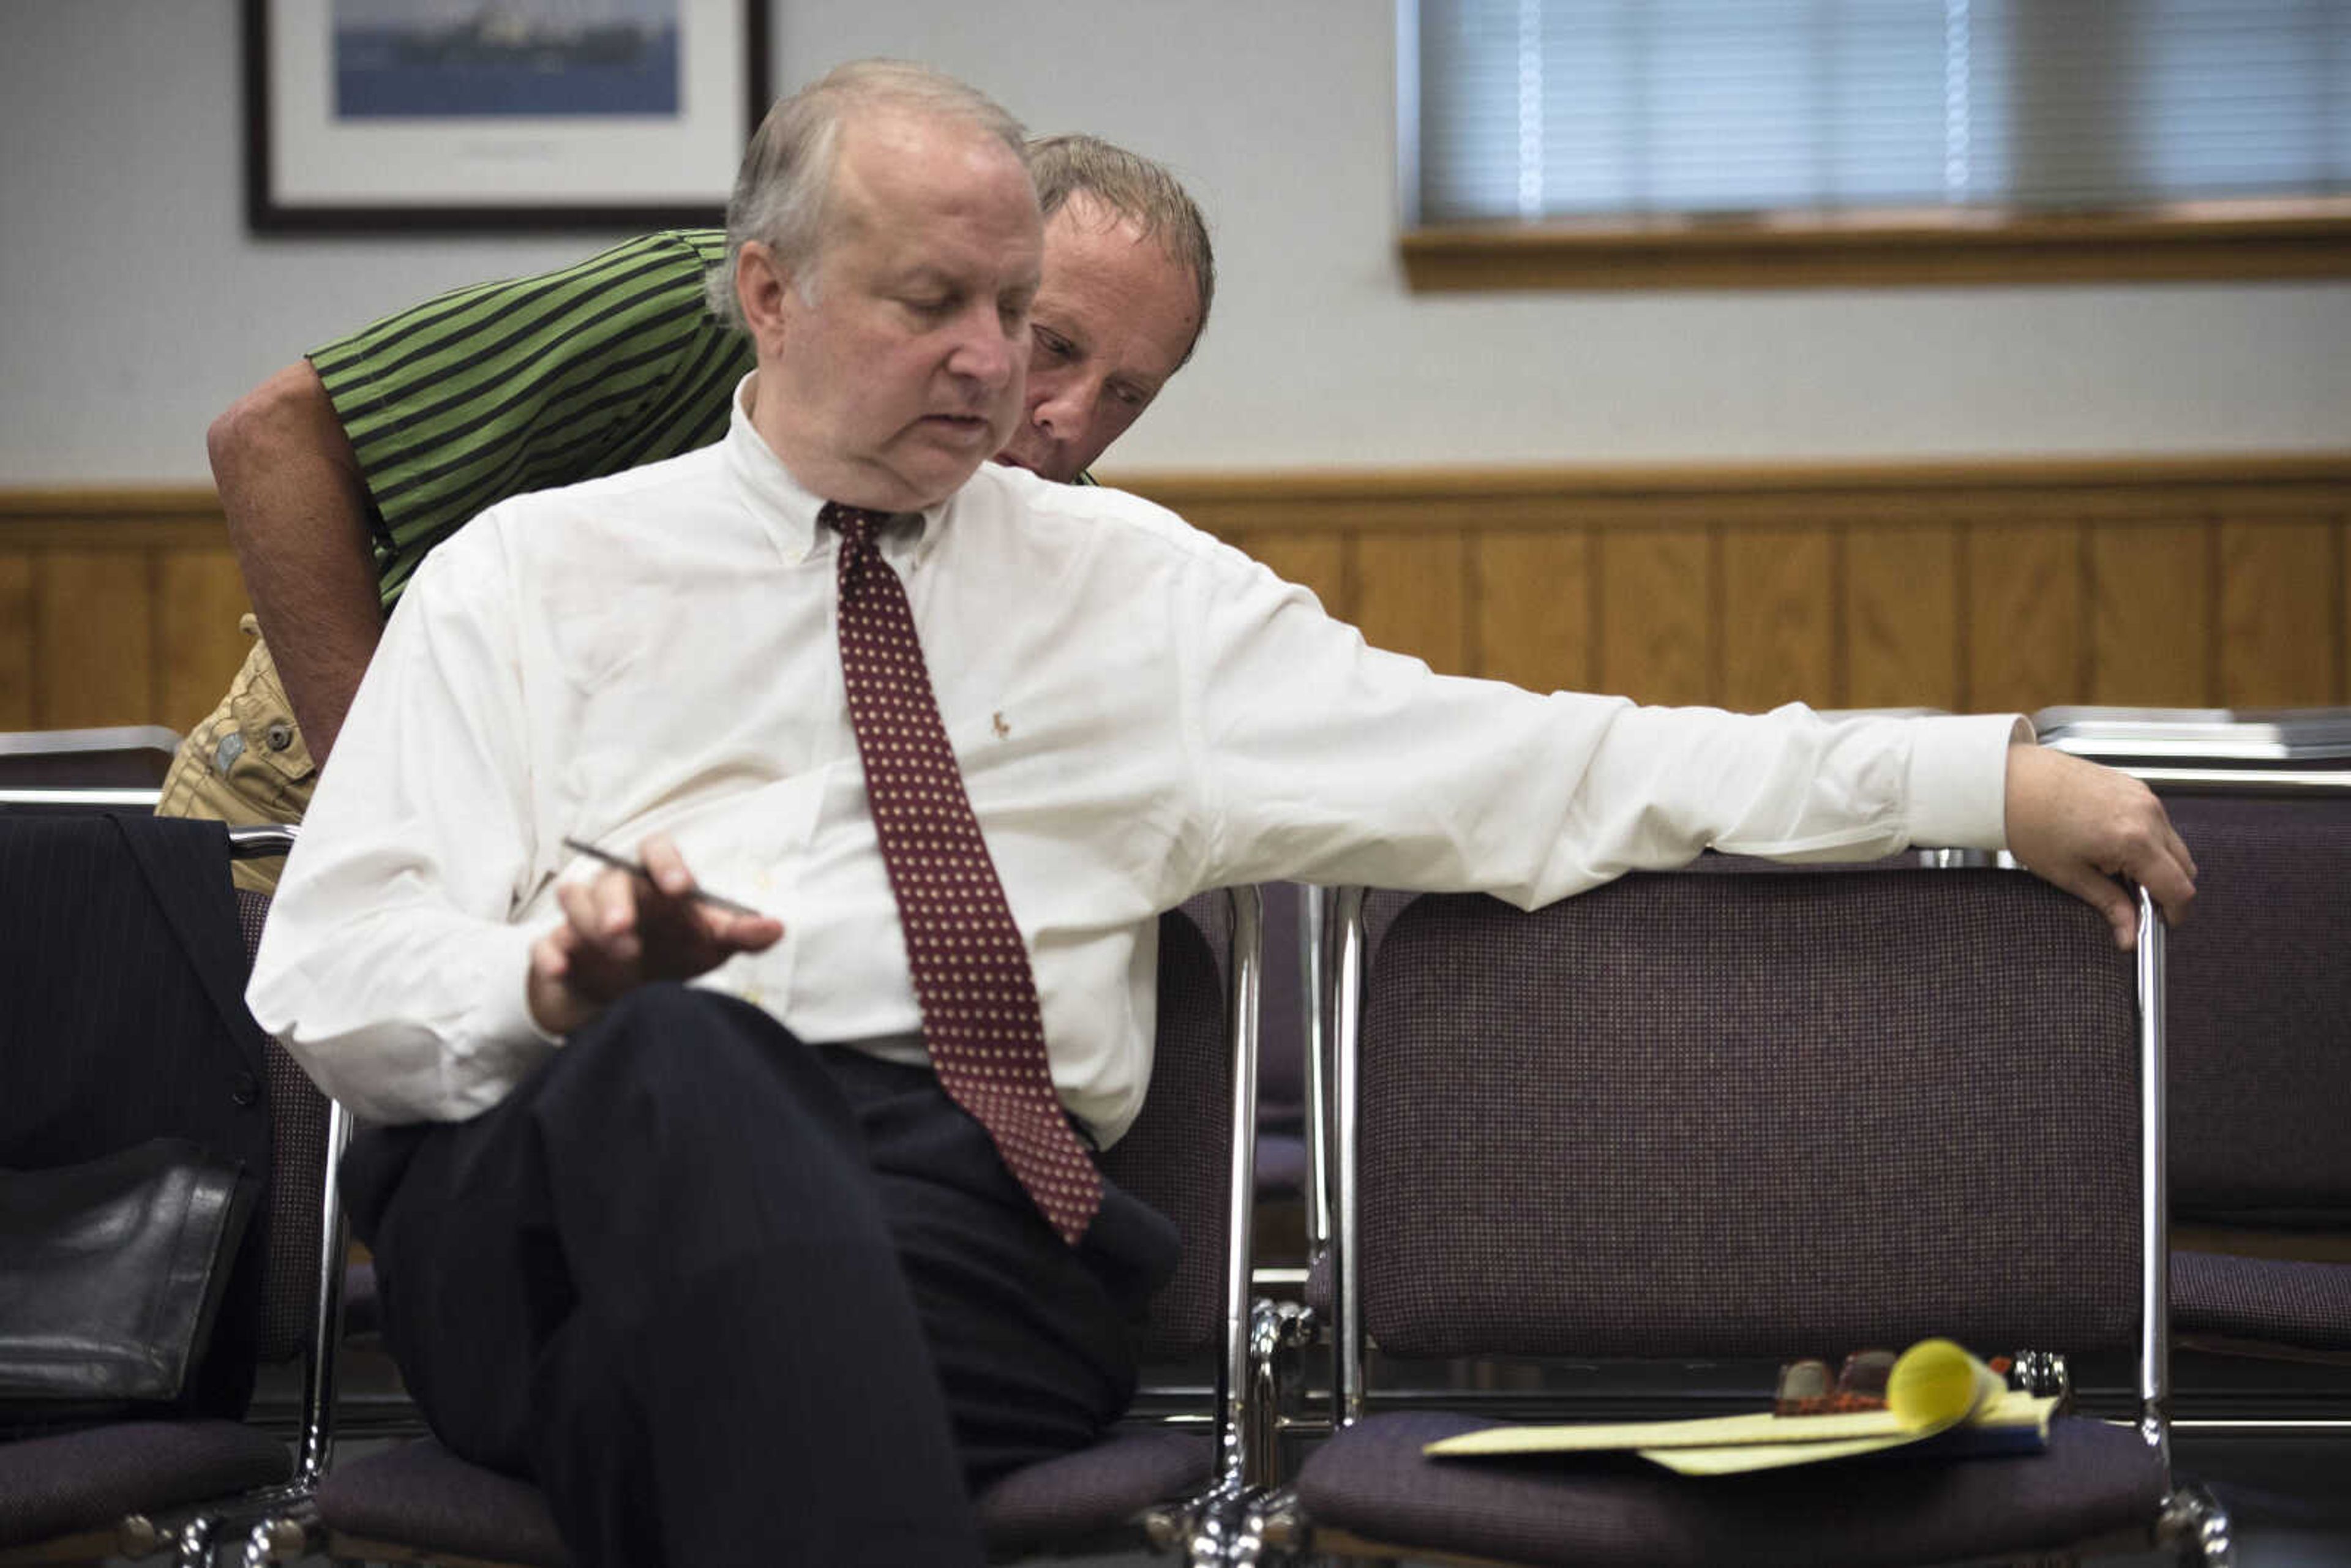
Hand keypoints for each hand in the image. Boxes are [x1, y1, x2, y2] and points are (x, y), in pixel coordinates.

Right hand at [527, 834, 783, 1033]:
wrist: (627, 994)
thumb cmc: (674, 953)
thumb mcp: (710, 946)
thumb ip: (740, 935)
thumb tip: (775, 928)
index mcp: (654, 882)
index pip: (654, 850)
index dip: (666, 863)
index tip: (680, 887)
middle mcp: (617, 893)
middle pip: (609, 878)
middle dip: (615, 903)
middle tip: (626, 932)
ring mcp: (583, 919)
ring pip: (574, 900)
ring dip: (591, 925)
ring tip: (621, 955)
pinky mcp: (558, 948)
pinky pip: (544, 943)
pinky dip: (550, 953)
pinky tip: (562, 966)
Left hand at [2003, 742, 2195, 949]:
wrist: (2009, 781)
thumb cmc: (2029, 821)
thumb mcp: (2069, 875)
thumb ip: (2109, 905)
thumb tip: (2129, 934)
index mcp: (2136, 840)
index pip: (2180, 889)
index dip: (2173, 914)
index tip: (2158, 925)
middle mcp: (2148, 815)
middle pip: (2185, 867)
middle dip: (2166, 890)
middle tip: (2134, 903)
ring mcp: (2144, 797)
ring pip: (2174, 844)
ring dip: (2158, 864)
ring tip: (2116, 871)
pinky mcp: (2135, 786)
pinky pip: (2158, 822)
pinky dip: (2148, 841)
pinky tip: (2113, 847)